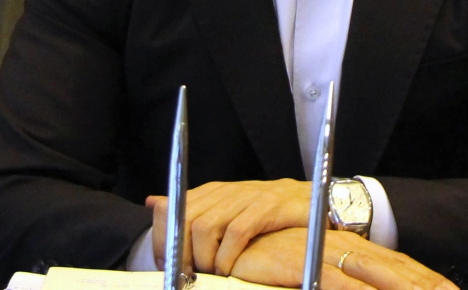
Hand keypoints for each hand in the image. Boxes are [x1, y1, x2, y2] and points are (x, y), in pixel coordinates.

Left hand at [145, 179, 312, 273]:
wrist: (314, 200)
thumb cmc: (268, 212)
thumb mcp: (226, 207)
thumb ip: (192, 207)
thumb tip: (152, 202)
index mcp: (213, 191)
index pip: (172, 208)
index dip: (165, 239)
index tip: (166, 266)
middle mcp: (226, 191)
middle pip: (186, 219)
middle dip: (181, 254)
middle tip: (188, 277)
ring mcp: (246, 197)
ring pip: (206, 227)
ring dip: (204, 258)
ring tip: (210, 275)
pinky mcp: (267, 207)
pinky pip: (236, 233)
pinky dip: (227, 257)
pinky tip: (229, 271)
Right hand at [230, 228, 457, 289]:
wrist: (233, 238)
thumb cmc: (269, 257)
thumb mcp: (312, 269)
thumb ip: (335, 280)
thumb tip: (363, 287)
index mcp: (349, 246)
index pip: (396, 263)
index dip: (425, 278)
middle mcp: (343, 245)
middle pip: (394, 266)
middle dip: (425, 284)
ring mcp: (326, 249)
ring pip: (375, 272)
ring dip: (402, 287)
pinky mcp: (305, 258)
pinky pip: (338, 280)